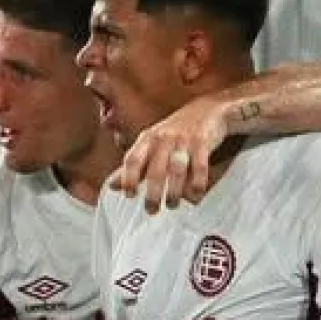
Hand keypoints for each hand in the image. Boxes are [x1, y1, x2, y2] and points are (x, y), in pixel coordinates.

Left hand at [109, 95, 228, 213]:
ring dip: (173, 192)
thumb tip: (111, 185)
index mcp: (147, 138)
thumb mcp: (151, 144)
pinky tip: (194, 196)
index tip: (130, 195)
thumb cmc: (175, 132)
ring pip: (176, 171)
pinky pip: (199, 167)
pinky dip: (197, 184)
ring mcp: (184, 140)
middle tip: (151, 210)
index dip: (129, 178)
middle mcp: (164, 138)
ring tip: (171, 205)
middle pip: (155, 170)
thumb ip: (134, 166)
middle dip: (152, 193)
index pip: (132, 159)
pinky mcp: (203, 142)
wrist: (208, 108)